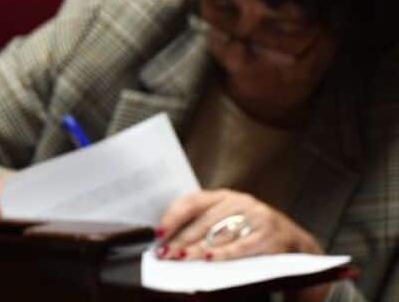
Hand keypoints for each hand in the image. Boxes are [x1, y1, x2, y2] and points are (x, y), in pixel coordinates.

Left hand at [156, 188, 321, 261]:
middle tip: (166, 254)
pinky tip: (208, 260)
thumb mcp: (231, 225)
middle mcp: (242, 202)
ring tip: (181, 258)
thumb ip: (205, 228)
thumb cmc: (255, 237)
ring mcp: (258, 217)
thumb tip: (170, 242)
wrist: (299, 248)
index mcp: (226, 197)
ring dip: (197, 249)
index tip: (158, 233)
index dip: (173, 216)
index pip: (192, 202)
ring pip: (220, 234)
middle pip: (204, 221)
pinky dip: (223, 254)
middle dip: (182, 240)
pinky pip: (242, 246)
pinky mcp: (271, 235)